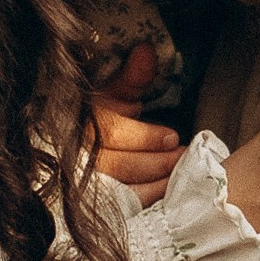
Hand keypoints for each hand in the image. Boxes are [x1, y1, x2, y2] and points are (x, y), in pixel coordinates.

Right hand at [91, 42, 181, 208]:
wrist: (78, 144)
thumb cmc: (102, 114)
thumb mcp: (114, 93)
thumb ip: (131, 77)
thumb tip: (146, 52)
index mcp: (80, 123)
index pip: (111, 133)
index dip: (144, 137)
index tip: (173, 136)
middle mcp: (77, 154)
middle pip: (117, 165)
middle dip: (157, 162)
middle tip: (182, 156)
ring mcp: (83, 182)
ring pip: (120, 191)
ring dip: (157, 184)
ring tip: (181, 174)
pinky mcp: (95, 203)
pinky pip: (123, 208)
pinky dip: (148, 201)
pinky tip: (167, 193)